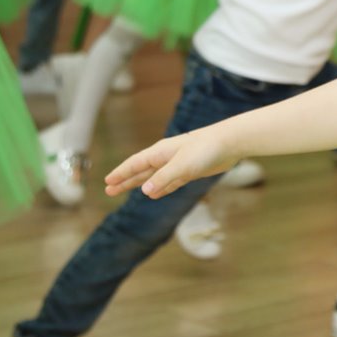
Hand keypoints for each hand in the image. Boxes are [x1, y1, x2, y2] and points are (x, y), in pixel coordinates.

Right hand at [105, 126, 235, 197]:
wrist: (229, 143)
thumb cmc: (205, 150)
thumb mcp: (182, 166)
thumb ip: (164, 178)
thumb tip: (144, 192)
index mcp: (160, 153)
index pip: (135, 165)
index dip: (121, 174)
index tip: (107, 182)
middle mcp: (166, 158)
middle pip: (140, 171)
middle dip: (124, 181)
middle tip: (109, 191)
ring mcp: (177, 164)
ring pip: (153, 177)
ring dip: (139, 184)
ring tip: (124, 191)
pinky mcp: (189, 171)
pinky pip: (168, 182)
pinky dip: (159, 188)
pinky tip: (153, 194)